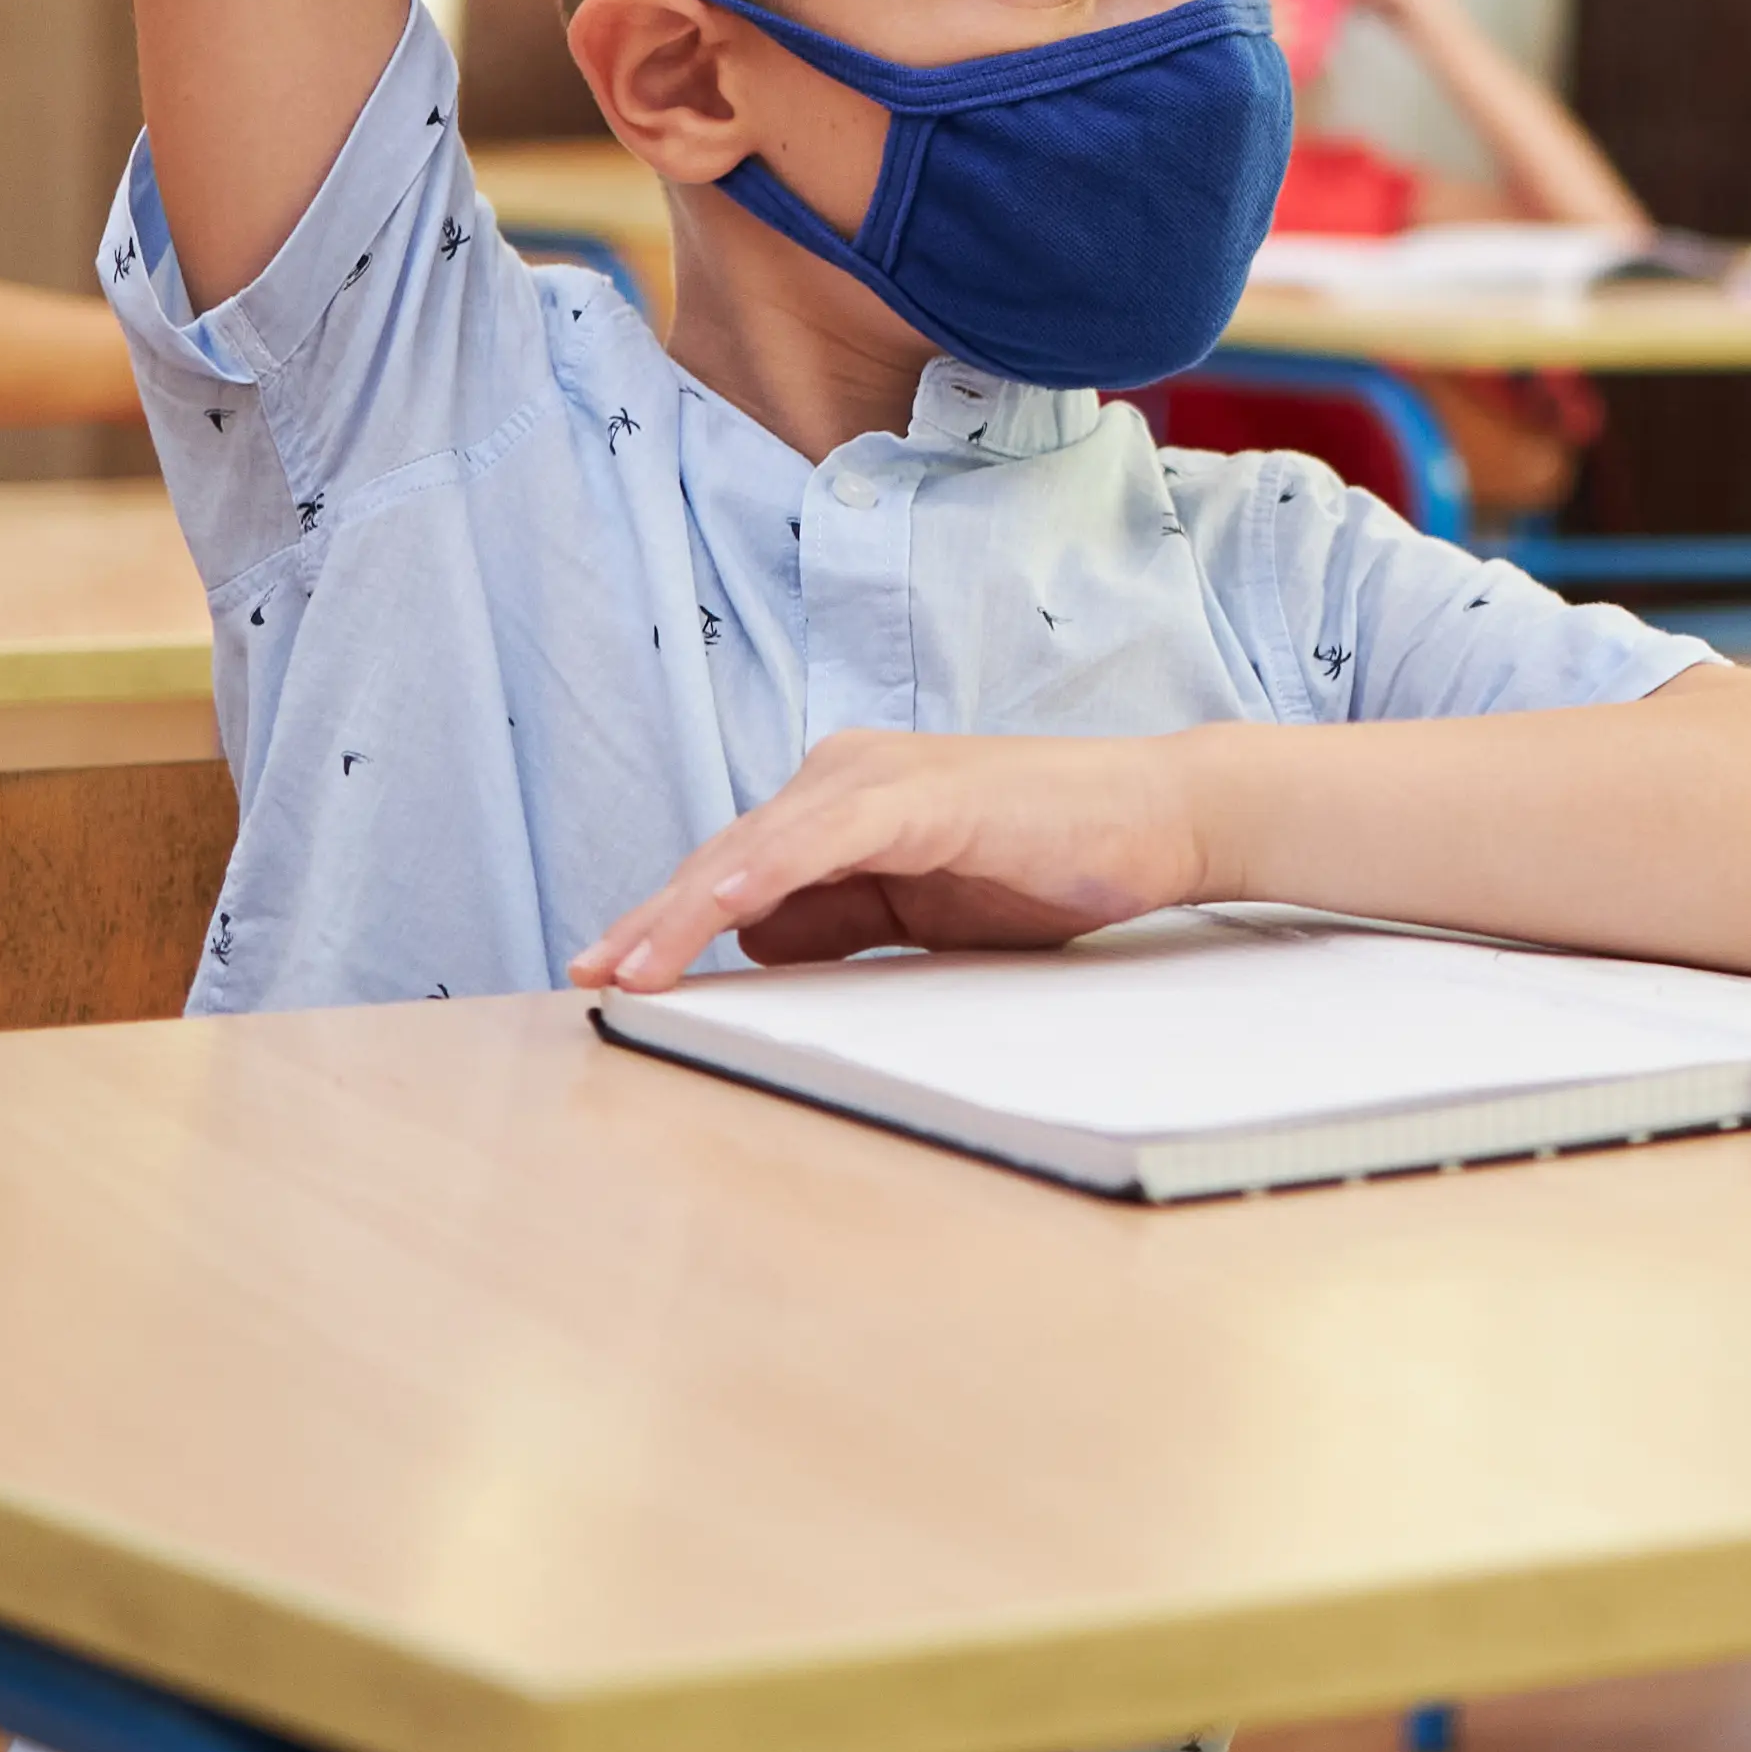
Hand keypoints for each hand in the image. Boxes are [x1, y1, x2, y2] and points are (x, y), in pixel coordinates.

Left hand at [566, 726, 1217, 990]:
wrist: (1159, 818)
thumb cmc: (1053, 863)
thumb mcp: (924, 909)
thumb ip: (842, 920)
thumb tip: (757, 945)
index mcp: (845, 803)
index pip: (736, 870)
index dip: (670, 920)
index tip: (613, 972)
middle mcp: (847, 777)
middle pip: (726, 856)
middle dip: (655, 919)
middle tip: (590, 974)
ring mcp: (881, 780)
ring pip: (757, 849)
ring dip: (687, 908)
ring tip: (631, 965)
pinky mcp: (921, 795)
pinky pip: (822, 839)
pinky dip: (764, 874)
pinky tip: (721, 911)